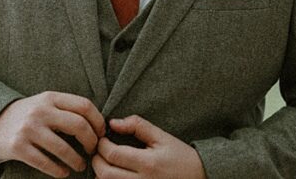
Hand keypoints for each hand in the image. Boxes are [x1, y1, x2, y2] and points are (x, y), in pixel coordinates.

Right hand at [0, 91, 105, 177]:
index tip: (101, 134)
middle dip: (91, 142)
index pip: (84, 105)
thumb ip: (66, 109)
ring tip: (80, 165)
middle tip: (93, 151)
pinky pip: (45, 163)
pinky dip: (58, 171)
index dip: (98, 121)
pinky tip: (63, 172)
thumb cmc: (28, 115)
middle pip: (78, 125)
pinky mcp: (18, 147)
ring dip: (77, 161)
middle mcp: (40, 110)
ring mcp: (28, 129)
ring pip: (63, 149)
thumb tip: (98, 125)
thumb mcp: (45, 103)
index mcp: (50, 97)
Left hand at [91, 116, 205, 178]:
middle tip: (100, 151)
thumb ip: (137, 126)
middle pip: (105, 174)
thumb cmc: (179, 157)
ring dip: (101, 174)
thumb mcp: (161, 137)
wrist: (199, 178)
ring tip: (106, 162)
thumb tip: (113, 123)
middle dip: (97, 160)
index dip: (102, 145)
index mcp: (148, 163)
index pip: (112, 154)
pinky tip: (114, 174)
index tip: (103, 138)